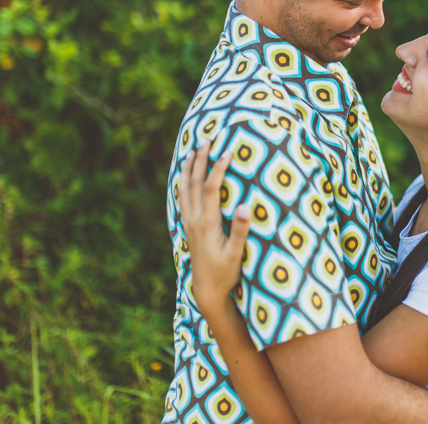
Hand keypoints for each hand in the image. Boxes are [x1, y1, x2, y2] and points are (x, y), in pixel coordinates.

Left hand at [178, 140, 250, 316]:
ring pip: (185, 188)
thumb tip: (245, 206)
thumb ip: (240, 230)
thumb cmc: (225, 272)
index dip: (218, 168)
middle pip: (194, 182)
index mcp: (207, 223)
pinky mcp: (188, 227)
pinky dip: (183, 182)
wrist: (206, 289)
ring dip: (189, 167)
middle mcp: (194, 219)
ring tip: (193, 150)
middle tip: (207, 139)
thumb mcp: (236, 254)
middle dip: (200, 159)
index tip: (228, 151)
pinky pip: (182, 198)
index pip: (210, 188)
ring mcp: (189, 223)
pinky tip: (185, 175)